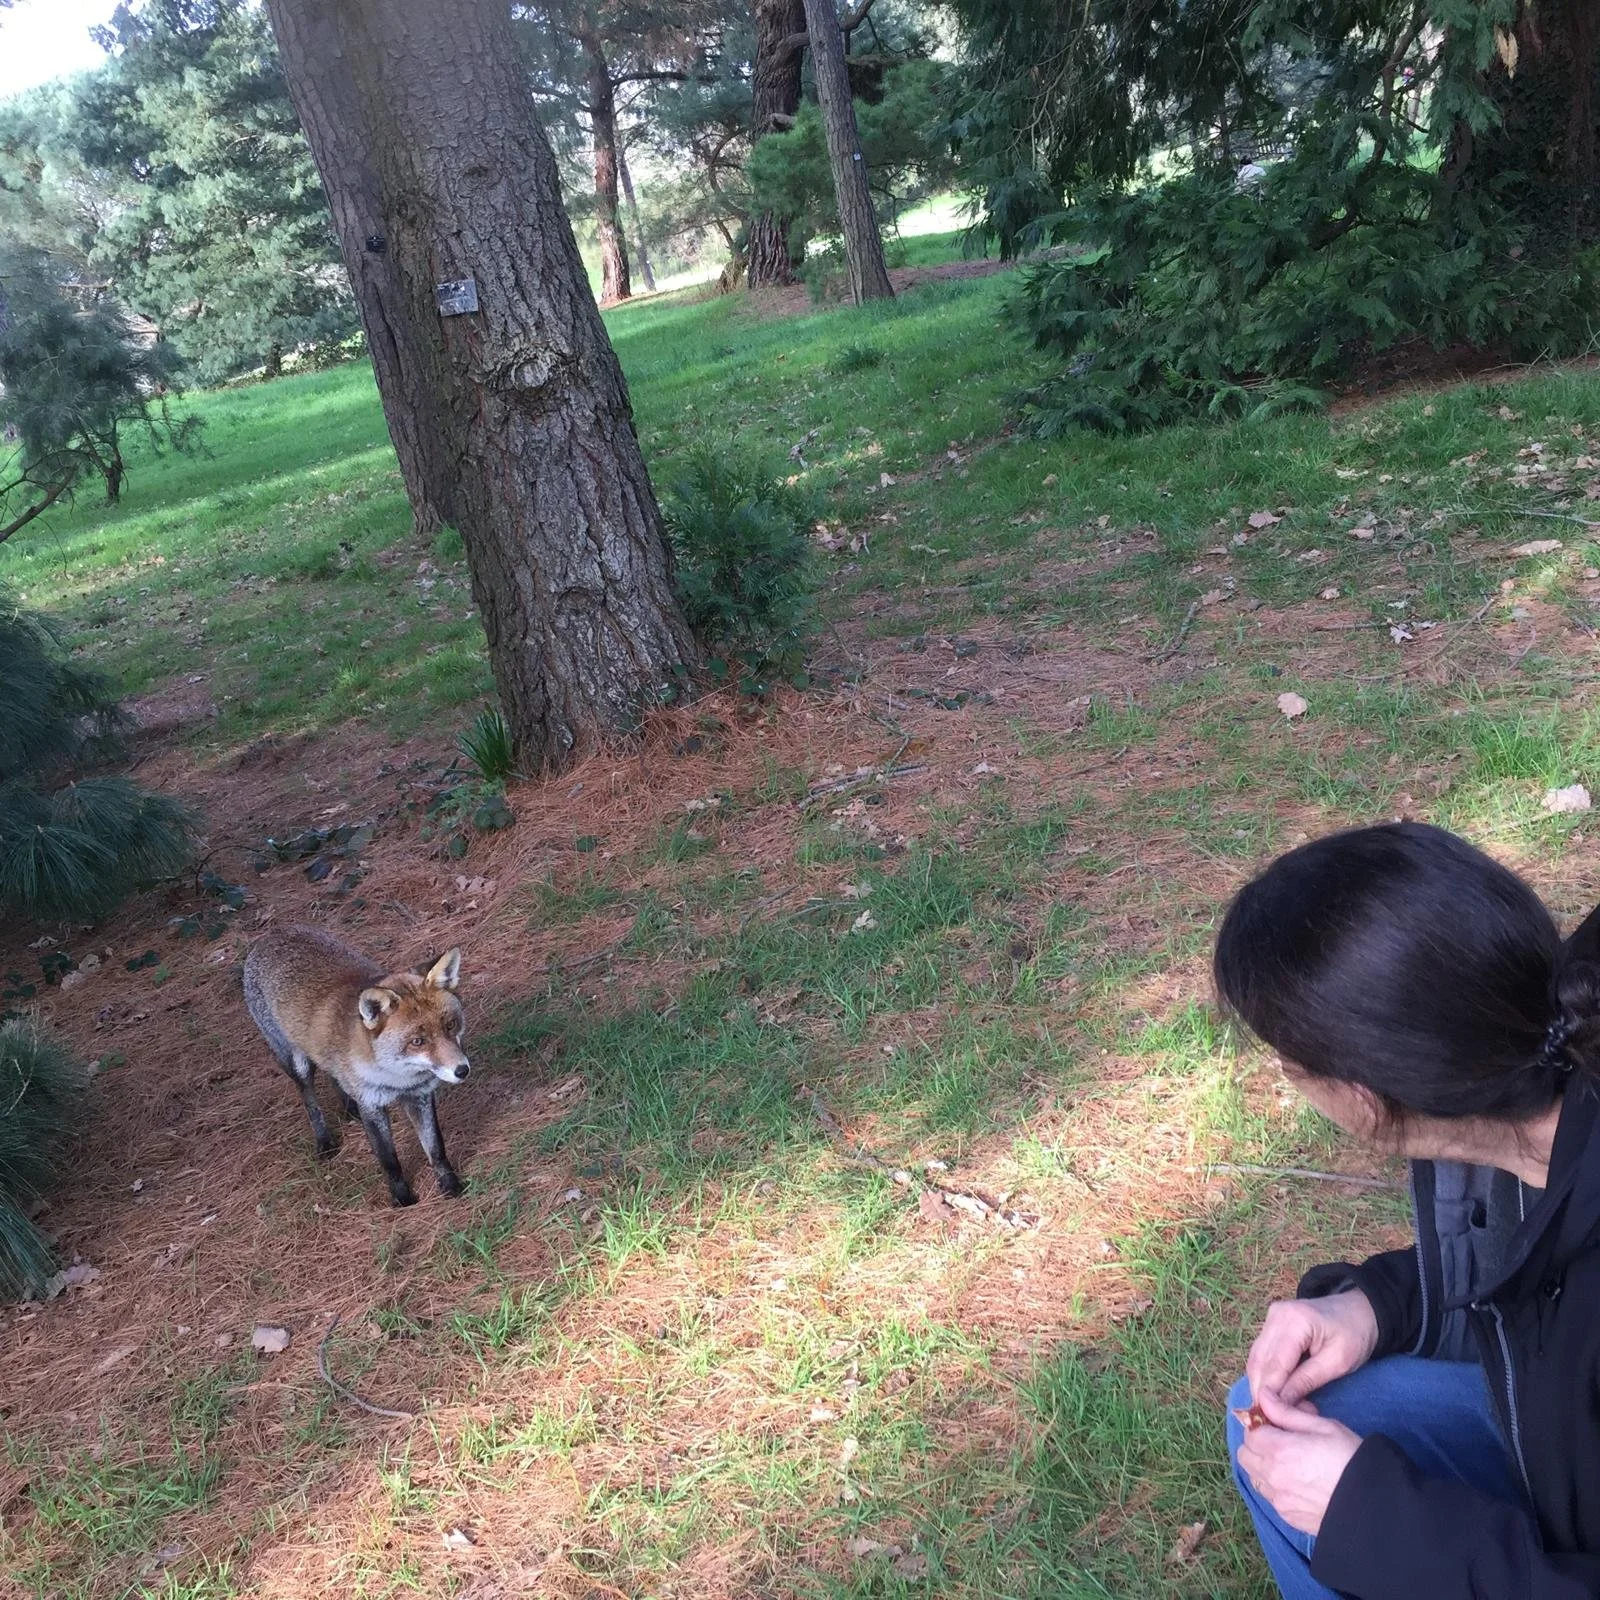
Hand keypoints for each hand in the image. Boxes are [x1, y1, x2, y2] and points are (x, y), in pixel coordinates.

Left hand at [1237, 1387, 1362, 1536]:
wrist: (1375, 1506)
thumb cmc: (1351, 1458)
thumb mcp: (1323, 1426)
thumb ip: (1287, 1412)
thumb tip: (1264, 1396)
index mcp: (1280, 1450)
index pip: (1250, 1431)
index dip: (1260, 1424)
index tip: (1275, 1422)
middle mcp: (1273, 1477)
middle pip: (1246, 1455)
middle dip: (1257, 1444)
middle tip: (1280, 1441)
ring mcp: (1280, 1500)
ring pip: (1254, 1477)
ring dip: (1262, 1466)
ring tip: (1289, 1462)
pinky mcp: (1288, 1517)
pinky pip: (1269, 1497)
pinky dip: (1275, 1487)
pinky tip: (1297, 1482)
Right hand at [1247, 1290, 1377, 1407]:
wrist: (1359, 1310)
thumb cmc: (1355, 1336)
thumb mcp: (1337, 1363)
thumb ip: (1306, 1381)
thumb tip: (1280, 1405)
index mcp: (1294, 1321)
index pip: (1274, 1364)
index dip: (1269, 1394)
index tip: (1270, 1419)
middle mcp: (1276, 1315)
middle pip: (1259, 1361)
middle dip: (1261, 1391)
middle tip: (1270, 1419)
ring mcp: (1271, 1317)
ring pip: (1256, 1358)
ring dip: (1261, 1384)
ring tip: (1272, 1409)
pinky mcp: (1272, 1322)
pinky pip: (1262, 1353)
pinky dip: (1265, 1373)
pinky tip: (1273, 1392)